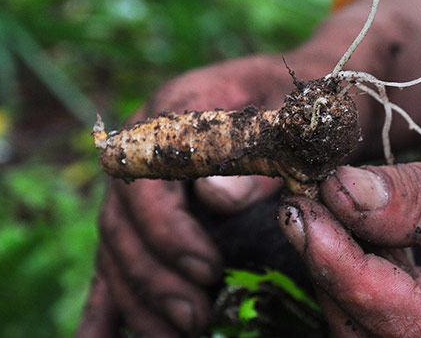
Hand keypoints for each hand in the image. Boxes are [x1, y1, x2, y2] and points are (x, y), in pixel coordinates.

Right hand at [78, 56, 291, 336]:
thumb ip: (263, 153)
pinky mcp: (145, 220)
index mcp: (180, 109)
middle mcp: (148, 147)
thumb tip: (215, 196)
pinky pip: (114, 262)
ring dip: (139, 297)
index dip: (167, 226)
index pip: (148, 173)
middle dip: (154, 275)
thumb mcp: (299, 121)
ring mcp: (142, 185)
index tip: (208, 268)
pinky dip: (106, 305)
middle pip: (122, 217)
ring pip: (115, 246)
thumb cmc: (308, 110)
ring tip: (178, 335)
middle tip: (195, 317)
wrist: (314, 105)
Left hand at [279, 108, 420, 337]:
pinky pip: (417, 323)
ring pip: (393, 337)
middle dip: (332, 275)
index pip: (401, 317)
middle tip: (306, 208)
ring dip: (348, 281)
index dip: (337, 267)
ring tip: (326, 218)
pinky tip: (366, 239)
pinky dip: (379, 282)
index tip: (302, 211)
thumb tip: (340, 196)